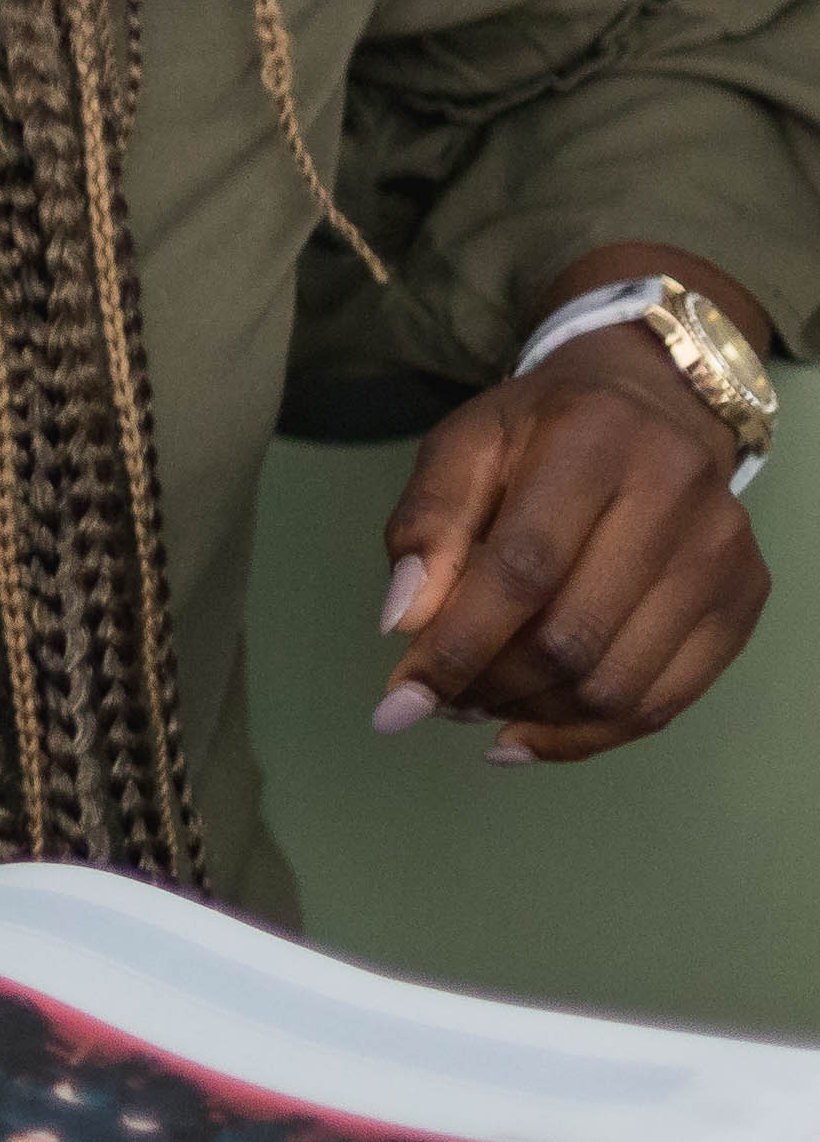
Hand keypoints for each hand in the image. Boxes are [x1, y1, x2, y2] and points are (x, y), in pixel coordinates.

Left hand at [377, 295, 770, 765]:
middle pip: (571, 637)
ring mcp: (720, 554)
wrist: (653, 406)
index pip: (521, 570)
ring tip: (478, 707)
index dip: (456, 646)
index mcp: (594, 441)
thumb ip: (427, 526)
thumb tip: (402, 623)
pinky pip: (664, 702)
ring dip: (532, 716)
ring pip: (617, 684)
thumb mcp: (464, 448)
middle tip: (438, 701)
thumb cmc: (539, 430)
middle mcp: (675, 496)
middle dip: (489, 687)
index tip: (397, 702)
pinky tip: (529, 732)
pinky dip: (587, 735)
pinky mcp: (743, 601)